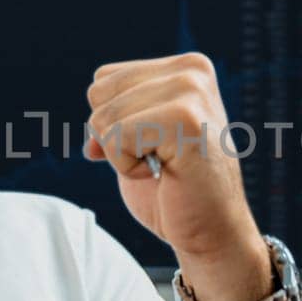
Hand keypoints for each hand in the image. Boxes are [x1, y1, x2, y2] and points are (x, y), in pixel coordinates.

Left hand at [84, 52, 271, 300]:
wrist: (213, 233)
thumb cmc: (177, 193)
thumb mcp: (137, 146)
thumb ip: (112, 123)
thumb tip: (88, 139)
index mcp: (185, 67)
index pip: (104, 80)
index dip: (112, 123)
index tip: (151, 146)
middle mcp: (191, 70)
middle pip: (98, 94)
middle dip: (113, 137)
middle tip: (157, 159)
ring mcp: (191, 91)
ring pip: (103, 116)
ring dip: (122, 154)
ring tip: (162, 166)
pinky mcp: (184, 118)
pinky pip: (115, 136)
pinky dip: (127, 166)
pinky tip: (164, 173)